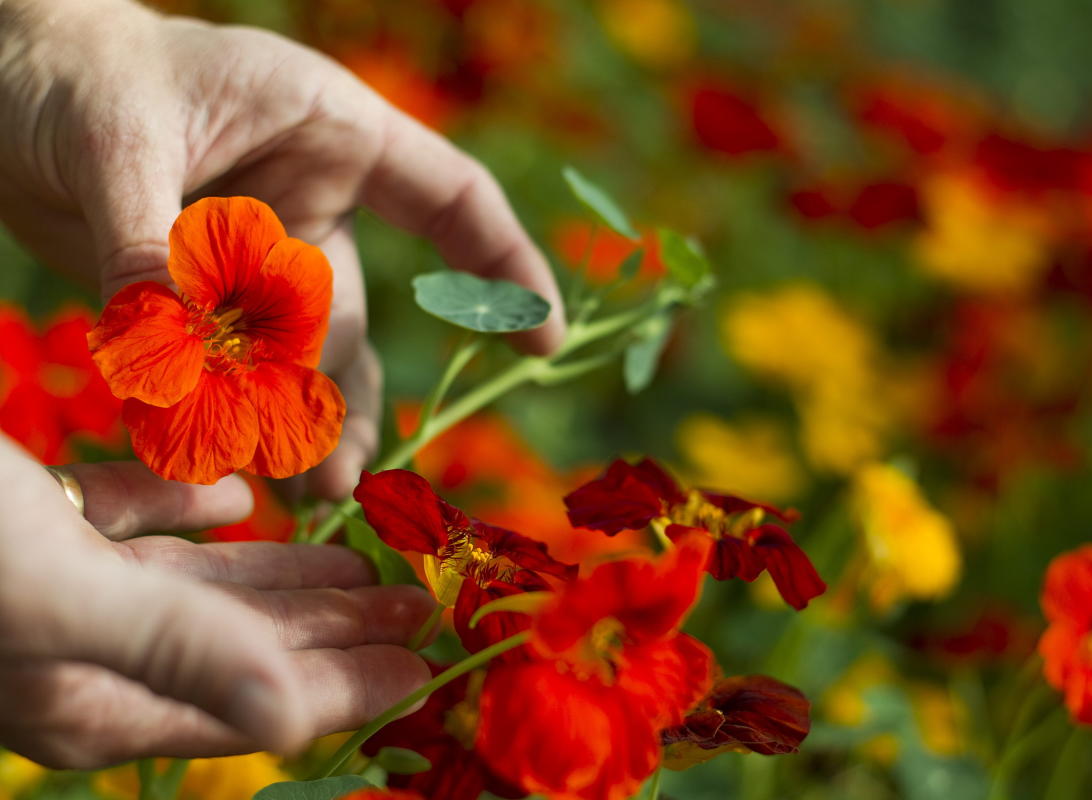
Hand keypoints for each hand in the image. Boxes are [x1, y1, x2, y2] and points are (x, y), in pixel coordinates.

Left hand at [0, 0, 565, 498]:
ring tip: (310, 491)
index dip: (505, 266)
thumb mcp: (117, 142)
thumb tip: (173, 352)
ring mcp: (257, 253)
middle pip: (354, 312)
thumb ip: (152, 245)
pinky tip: (237, 465)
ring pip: (300, 355)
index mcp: (327, 132)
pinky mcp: (203, 296)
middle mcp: (307, 199)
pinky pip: (234, 368)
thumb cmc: (70, 70)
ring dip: (304, 423)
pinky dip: (235, 416)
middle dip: (348, 395)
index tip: (545, 340)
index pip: (449, 197)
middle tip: (336, 473)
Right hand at [0, 436, 435, 767]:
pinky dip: (188, 510)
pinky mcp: (36, 522)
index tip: (422, 671)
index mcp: (95, 697)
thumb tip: (290, 720)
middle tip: (419, 607)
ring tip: (362, 565)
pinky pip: (133, 520)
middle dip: (338, 629)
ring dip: (284, 574)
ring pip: (199, 586)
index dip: (345, 687)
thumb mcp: (62, 597)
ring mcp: (60, 587)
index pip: (255, 701)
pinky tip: (238, 498)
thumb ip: (178, 650)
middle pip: (243, 645)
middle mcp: (84, 653)